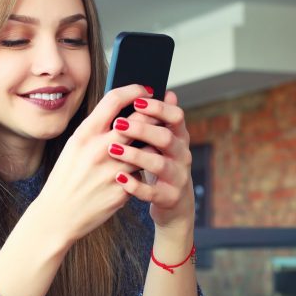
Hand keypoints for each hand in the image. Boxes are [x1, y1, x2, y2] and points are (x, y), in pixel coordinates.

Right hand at [33, 84, 150, 246]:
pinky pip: (142, 173)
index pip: (115, 100)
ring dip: (153, 144)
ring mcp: (113, 171)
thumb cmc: (66, 178)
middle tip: (160, 114)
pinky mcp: (123, 191)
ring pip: (147, 148)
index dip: (134, 90)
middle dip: (154, 115)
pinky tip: (142, 169)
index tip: (145, 90)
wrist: (58, 215)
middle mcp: (99, 149)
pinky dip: (144, 169)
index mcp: (85, 134)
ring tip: (155, 142)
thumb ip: (96, 129)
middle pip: (138, 120)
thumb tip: (122, 112)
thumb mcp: (74, 147)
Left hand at [108, 90, 194, 233]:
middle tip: (118, 125)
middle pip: (166, 137)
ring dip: (135, 155)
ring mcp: (178, 177)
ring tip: (114, 150)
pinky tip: (119, 178)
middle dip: (142, 129)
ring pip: (159, 164)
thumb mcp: (162, 142)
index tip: (138, 102)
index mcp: (179, 137)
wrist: (173, 203)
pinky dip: (135, 185)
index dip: (159, 108)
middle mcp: (182, 155)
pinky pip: (152, 192)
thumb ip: (160, 119)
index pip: (176, 116)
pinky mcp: (169, 197)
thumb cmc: (160, 165)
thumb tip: (166, 91)